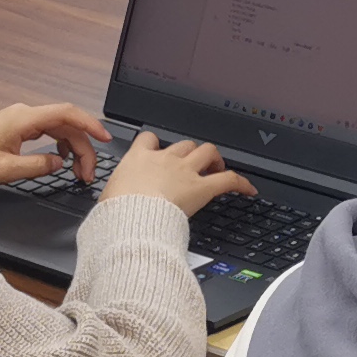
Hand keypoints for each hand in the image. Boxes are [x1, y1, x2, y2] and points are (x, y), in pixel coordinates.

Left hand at [0, 100, 107, 187]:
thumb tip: (59, 163)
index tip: (104, 138)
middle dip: (83, 148)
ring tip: (78, 172)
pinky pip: (49, 132)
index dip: (89, 124)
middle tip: (87, 174)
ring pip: (60, 130)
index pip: (66, 114)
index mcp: (24, 119)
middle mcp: (26, 115)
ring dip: (74, 149)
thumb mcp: (6, 170)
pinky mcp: (20, 128)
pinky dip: (61, 146)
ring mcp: (23, 120)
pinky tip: (62, 160)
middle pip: (67, 125)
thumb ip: (37, 166)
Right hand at [102, 131, 253, 217]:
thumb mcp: (108, 198)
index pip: (149, 139)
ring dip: (214, 158)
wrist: (131, 217)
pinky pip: (227, 179)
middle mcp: (164, 159)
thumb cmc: (116, 210)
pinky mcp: (202, 188)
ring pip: (207, 151)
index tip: (159, 151)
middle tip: (194, 164)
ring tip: (217, 166)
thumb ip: (115, 194)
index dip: (157, 144)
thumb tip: (109, 206)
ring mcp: (185, 171)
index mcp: (139, 159)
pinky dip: (240, 182)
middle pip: (183, 144)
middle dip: (190, 152)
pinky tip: (248, 189)